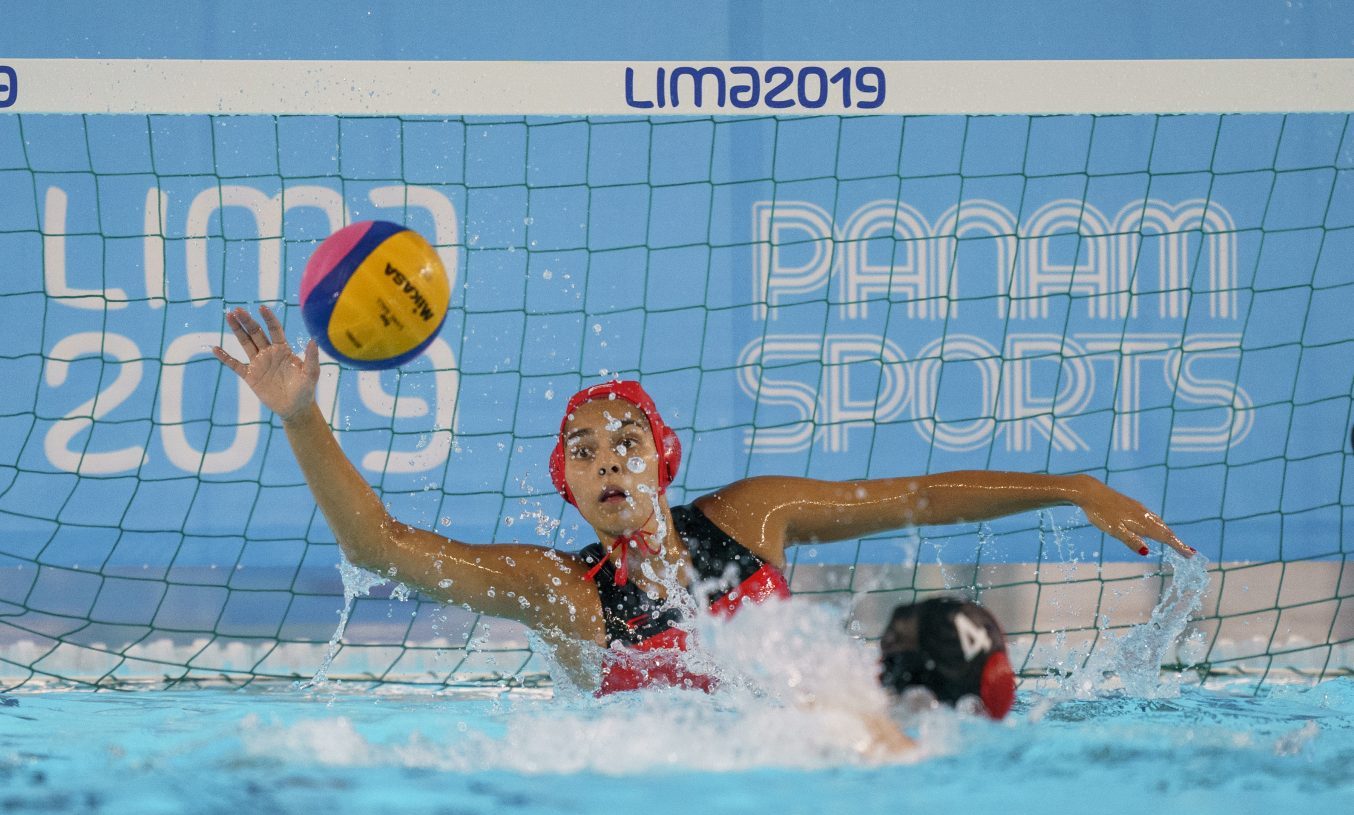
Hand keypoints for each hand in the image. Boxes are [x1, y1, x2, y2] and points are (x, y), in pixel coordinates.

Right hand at [213, 305, 319, 422]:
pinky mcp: (250, 376)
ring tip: (229, 316)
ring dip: (237, 330)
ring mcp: (259, 363)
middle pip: (256, 333)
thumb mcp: (311, 374)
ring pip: (245, 343)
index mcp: (283, 349)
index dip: (268, 319)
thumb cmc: (305, 390)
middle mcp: (269, 353)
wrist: (295, 408)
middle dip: (248, 321)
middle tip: (238, 310)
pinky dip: (225, 358)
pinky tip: (215, 348)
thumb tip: (313, 341)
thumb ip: (311, 358)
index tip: (262, 308)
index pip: (275, 330)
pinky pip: (235, 365)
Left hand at [1076, 475, 1194, 557]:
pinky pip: (1150, 516)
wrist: (1090, 492)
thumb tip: (1147, 552)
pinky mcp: (1132, 504)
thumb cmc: (1101, 513)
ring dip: (1168, 532)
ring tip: (1174, 541)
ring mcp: (1138, 508)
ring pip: (1158, 522)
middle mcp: (1144, 514)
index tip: (1191, 554)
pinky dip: (1158, 524)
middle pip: (1165, 529)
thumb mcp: (1114, 530)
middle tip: (1188, 552)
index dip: (1178, 546)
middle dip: (1176, 541)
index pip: (1165, 537)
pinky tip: (1152, 526)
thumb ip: (1131, 541)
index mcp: (1141, 522)